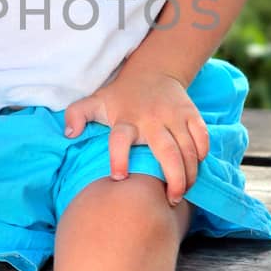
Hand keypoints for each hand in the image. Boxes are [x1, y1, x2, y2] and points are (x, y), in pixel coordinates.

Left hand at [63, 69, 209, 205]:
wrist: (153, 71)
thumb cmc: (120, 96)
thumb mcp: (95, 102)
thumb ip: (76, 115)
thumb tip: (69, 134)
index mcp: (125, 119)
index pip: (120, 139)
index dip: (119, 159)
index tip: (119, 178)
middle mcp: (151, 119)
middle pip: (167, 152)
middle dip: (173, 179)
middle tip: (171, 199)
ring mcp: (174, 116)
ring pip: (188, 149)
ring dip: (189, 173)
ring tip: (183, 191)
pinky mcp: (191, 113)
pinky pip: (202, 137)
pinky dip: (202, 153)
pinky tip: (195, 166)